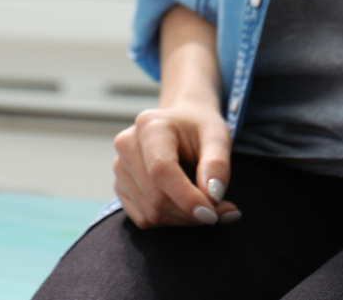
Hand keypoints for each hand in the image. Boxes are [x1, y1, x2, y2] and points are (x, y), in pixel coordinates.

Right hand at [113, 99, 239, 228]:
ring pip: (151, 213)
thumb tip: (213, 196)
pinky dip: (170, 221)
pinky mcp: (120, 186)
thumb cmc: (200, 127)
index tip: (213, 214)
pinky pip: (144, 219)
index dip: (187, 198)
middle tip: (223, 210)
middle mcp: (127, 145)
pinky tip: (186, 206)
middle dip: (192, 213)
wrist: (182, 122)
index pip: (161, 171)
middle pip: (156, 198)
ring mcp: (120, 167)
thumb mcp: (218, 136)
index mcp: (150, 126)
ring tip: (207, 206)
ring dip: (184, 219)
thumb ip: (218, 164)